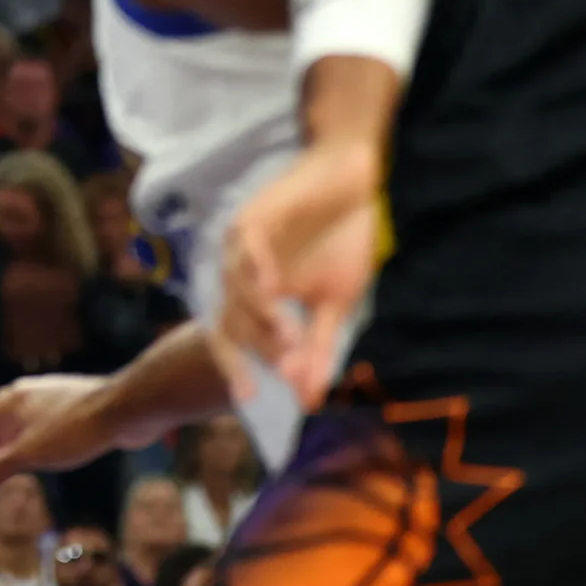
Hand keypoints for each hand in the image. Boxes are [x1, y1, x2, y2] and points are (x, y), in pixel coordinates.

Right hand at [0, 373, 114, 497]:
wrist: (124, 409)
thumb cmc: (74, 431)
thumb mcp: (29, 456)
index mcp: (9, 401)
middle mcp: (25, 393)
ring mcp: (49, 396)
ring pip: (21, 422)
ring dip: (11, 445)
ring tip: (13, 468)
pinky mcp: (71, 403)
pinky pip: (42, 423)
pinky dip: (34, 441)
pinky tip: (47, 454)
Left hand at [218, 141, 378, 409]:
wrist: (354, 184)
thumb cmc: (342, 241)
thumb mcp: (335, 304)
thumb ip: (319, 348)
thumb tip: (310, 400)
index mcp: (255, 297)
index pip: (234, 340)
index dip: (236, 368)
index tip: (249, 400)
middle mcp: (239, 274)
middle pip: (231, 321)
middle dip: (259, 349)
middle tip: (289, 370)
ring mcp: (241, 246)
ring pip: (235, 289)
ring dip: (261, 316)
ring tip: (290, 339)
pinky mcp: (251, 218)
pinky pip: (246, 249)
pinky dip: (257, 271)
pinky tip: (274, 290)